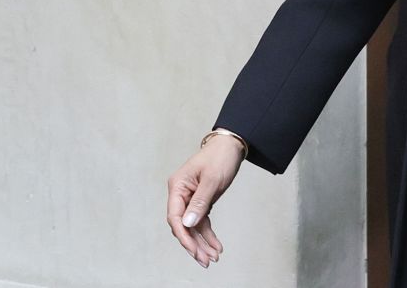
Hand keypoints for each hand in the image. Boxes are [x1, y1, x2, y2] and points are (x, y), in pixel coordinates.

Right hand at [166, 136, 244, 266]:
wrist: (232, 145)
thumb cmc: (220, 157)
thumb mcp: (212, 179)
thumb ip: (200, 202)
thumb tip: (187, 224)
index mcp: (177, 186)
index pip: (174, 216)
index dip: (183, 235)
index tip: (193, 249)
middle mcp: (180, 194)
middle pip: (183, 225)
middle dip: (194, 244)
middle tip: (205, 260)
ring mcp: (190, 199)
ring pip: (193, 226)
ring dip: (202, 243)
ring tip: (212, 258)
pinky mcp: (201, 202)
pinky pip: (201, 222)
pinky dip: (208, 234)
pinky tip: (216, 246)